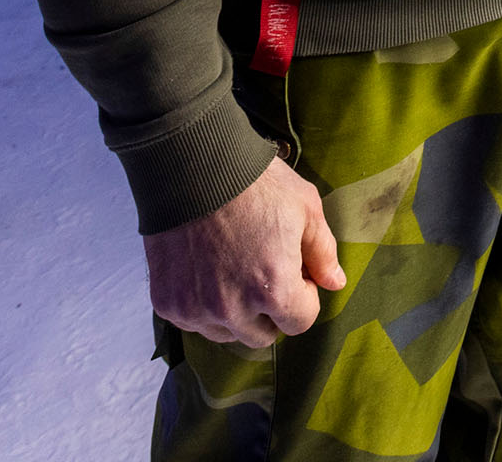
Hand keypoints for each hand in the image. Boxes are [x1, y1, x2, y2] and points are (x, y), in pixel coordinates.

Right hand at [143, 155, 347, 348]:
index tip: (294, 270)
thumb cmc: (254, 183)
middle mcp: (233, 309)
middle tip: (263, 270)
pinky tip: (206, 269)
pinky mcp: (167, 302)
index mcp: (274, 289)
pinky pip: (193, 320)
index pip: (299, 322)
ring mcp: (196, 309)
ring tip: (233, 269)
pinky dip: (202, 304)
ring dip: (235, 312)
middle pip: (262, 335)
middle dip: (270, 309)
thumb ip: (323, 252)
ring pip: (226, 333)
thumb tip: (334, 283)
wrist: (190, 166)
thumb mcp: (305, 208)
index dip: (303, 295)